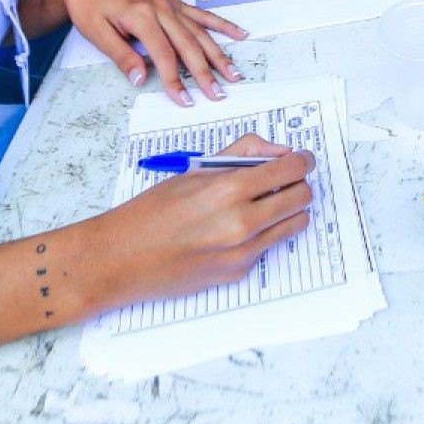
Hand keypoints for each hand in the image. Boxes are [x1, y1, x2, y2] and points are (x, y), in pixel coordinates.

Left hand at [56, 0, 245, 104]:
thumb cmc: (89, 6)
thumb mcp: (97, 33)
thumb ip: (122, 56)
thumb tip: (141, 80)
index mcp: (141, 16)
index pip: (164, 54)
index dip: (175, 79)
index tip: (184, 100)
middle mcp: (161, 9)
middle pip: (188, 45)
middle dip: (205, 72)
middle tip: (218, 94)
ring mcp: (170, 5)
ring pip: (200, 32)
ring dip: (218, 54)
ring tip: (234, 73)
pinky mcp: (172, 3)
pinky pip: (201, 15)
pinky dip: (221, 24)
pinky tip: (238, 34)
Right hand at [93, 135, 315, 305]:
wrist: (122, 258)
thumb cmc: (153, 211)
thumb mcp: (195, 171)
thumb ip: (241, 154)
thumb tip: (278, 151)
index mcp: (230, 188)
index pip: (291, 167)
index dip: (302, 160)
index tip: (302, 158)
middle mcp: (242, 222)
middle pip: (301, 196)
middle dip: (298, 183)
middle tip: (286, 180)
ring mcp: (243, 251)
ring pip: (295, 224)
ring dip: (290, 210)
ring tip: (269, 203)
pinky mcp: (239, 272)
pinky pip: (269, 246)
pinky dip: (264, 233)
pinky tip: (239, 229)